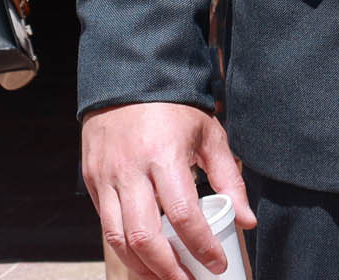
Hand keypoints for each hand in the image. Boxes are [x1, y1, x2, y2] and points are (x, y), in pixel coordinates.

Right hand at [81, 103, 253, 278]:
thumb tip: (247, 220)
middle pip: (144, 237)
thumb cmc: (175, 108)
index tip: (216, 263)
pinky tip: (143, 262)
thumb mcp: (209, 136)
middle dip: (168, 269)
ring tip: (167, 279)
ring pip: (118, 239)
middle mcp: (131, 171)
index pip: (183, 214)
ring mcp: (106, 178)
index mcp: (165, 156)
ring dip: (143, 268)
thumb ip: (229, 179)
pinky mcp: (91, 183)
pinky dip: (124, 250)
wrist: (128, 79)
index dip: (201, 245)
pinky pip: (105, 227)